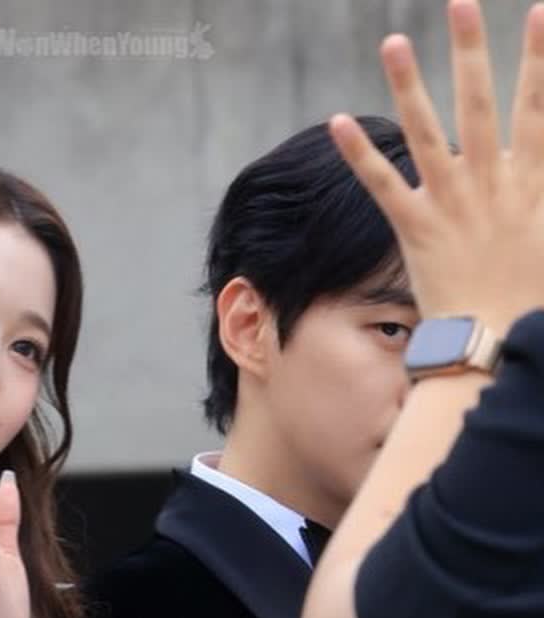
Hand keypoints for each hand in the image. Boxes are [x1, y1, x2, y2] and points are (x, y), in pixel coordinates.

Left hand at [329, 0, 543, 334]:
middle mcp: (491, 186)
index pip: (538, 111)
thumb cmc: (525, 299)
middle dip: (473, 51)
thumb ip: (541, 199)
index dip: (540, 61)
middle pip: (482, 106)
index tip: (539, 12)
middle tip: (461, 2)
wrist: (491, 342)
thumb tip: (540, 160)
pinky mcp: (415, 230)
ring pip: (427, 134)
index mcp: (530, 185)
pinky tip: (336, 122)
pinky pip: (382, 185)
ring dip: (410, 84)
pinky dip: (359, 154)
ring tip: (392, 42)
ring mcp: (450, 206)